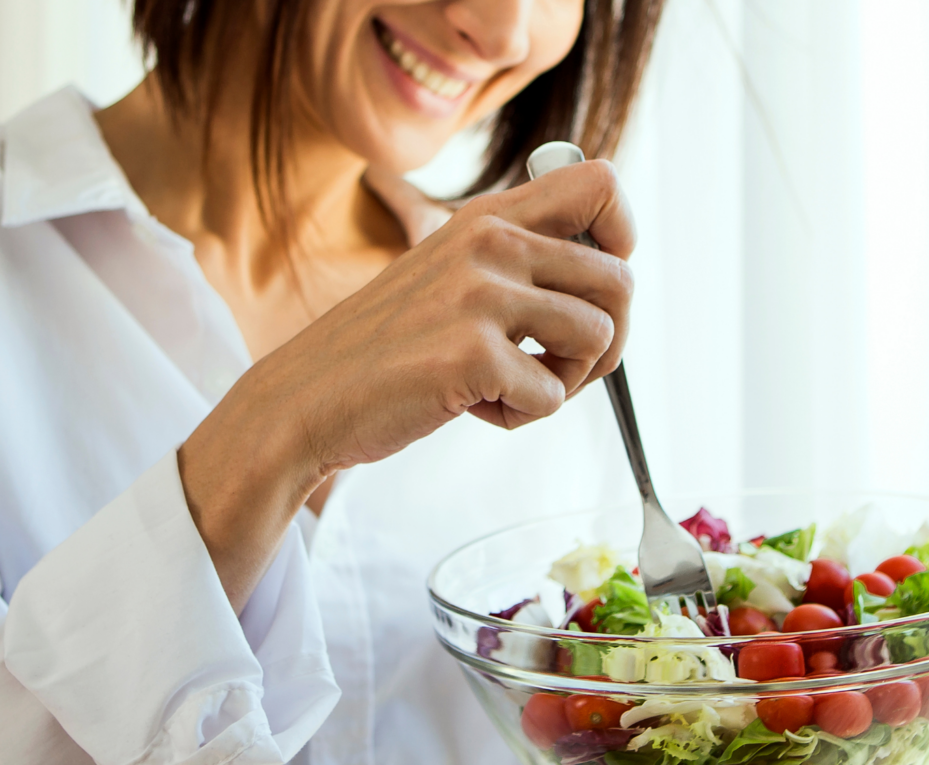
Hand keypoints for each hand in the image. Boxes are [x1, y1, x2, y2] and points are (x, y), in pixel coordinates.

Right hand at [178, 160, 634, 609]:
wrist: (306, 399)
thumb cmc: (385, 349)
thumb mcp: (445, 275)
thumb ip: (513, 261)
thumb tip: (609, 269)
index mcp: (487, 217)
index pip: (601, 182)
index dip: (621, 238)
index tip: (594, 290)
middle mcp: (489, 243)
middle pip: (620, 279)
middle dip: (607, 341)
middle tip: (558, 368)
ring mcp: (479, 296)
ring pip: (599, 339)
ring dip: (565, 383)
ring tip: (511, 388)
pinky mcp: (472, 355)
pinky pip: (551, 397)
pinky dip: (522, 417)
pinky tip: (475, 407)